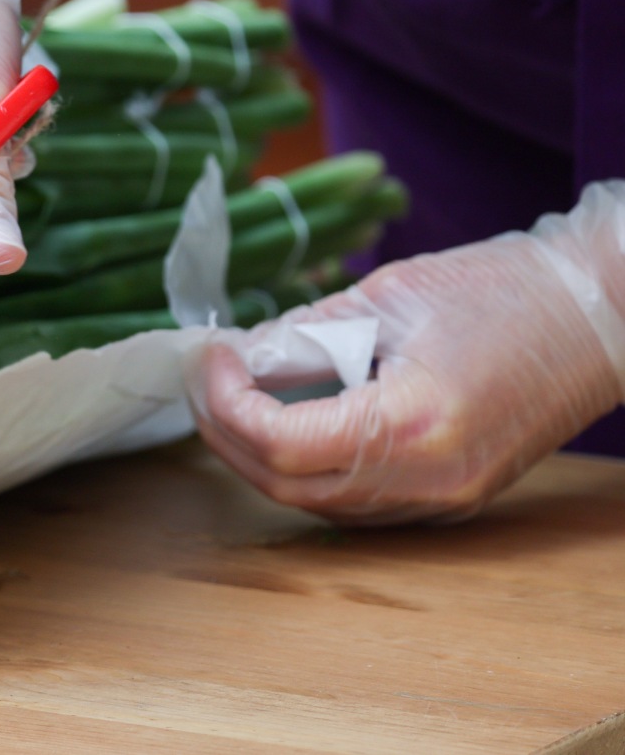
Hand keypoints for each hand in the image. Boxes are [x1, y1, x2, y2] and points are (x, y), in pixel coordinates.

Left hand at [189, 182, 624, 524]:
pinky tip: (288, 419)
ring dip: (262, 454)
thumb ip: (303, 335)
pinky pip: (355, 501)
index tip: (210, 356)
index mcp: (412, 425)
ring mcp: (443, 499)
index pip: (279, 441)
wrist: (601, 312)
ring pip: (317, 502)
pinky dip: (308, 466)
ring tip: (235, 396)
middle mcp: (427, 480)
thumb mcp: (386, 296)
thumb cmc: (503, 289)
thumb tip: (238, 358)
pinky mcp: (451, 497)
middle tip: (206, 380)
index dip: (226, 401)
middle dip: (229, 433)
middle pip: (287, 486)